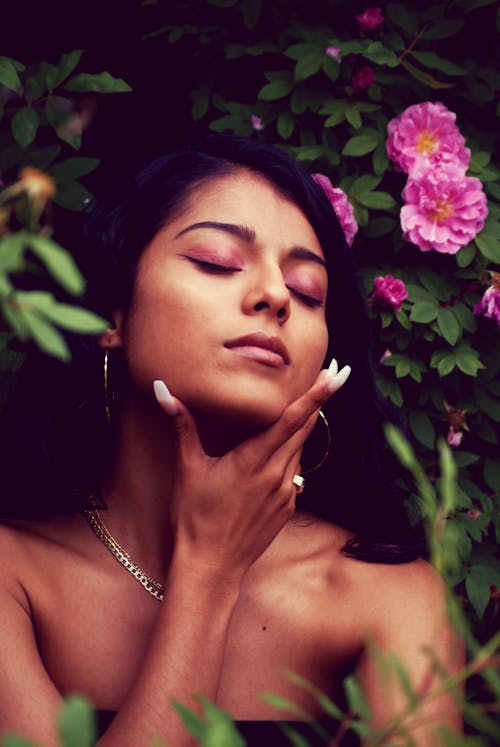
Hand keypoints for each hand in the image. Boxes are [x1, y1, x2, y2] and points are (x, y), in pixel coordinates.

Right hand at [153, 361, 350, 578]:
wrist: (211, 567)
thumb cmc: (194, 517)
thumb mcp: (187, 469)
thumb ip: (182, 426)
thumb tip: (162, 390)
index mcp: (253, 460)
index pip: (292, 420)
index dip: (317, 395)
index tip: (338, 374)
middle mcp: (276, 474)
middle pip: (304, 429)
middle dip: (318, 401)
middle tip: (332, 373)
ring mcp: (286, 493)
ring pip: (299, 450)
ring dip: (301, 429)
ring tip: (300, 408)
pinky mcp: (288, 508)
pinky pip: (294, 472)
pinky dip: (289, 456)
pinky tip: (273, 456)